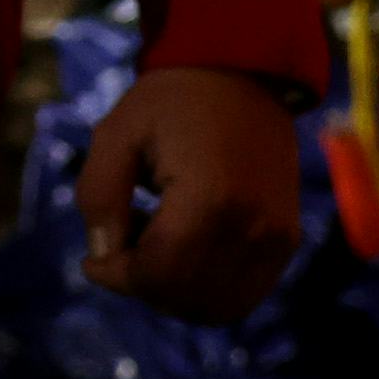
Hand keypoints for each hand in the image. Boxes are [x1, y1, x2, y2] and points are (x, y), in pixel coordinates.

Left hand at [78, 68, 303, 324]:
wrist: (242, 71)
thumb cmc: (171, 99)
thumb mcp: (116, 133)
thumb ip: (99, 196)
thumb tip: (102, 254)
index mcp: (210, 199)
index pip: (157, 274)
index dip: (116, 278)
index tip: (92, 260)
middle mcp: (253, 227)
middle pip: (186, 297)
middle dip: (142, 285)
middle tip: (120, 249)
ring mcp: (276, 237)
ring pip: (217, 307)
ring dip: (175, 294)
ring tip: (152, 248)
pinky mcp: (287, 239)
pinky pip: (244, 294)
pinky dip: (207, 291)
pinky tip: (184, 253)